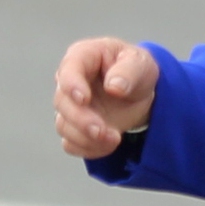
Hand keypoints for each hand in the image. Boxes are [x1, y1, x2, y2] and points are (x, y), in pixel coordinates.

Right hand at [54, 37, 158, 158]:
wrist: (142, 91)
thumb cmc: (137, 69)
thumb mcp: (141, 63)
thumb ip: (129, 71)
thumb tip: (114, 87)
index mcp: (83, 57)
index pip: (69, 70)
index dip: (72, 85)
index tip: (83, 99)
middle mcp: (70, 82)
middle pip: (62, 103)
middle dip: (81, 120)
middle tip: (102, 130)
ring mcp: (70, 106)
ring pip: (64, 126)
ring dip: (87, 138)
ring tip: (115, 138)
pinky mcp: (75, 127)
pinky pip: (72, 143)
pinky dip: (89, 148)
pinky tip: (108, 145)